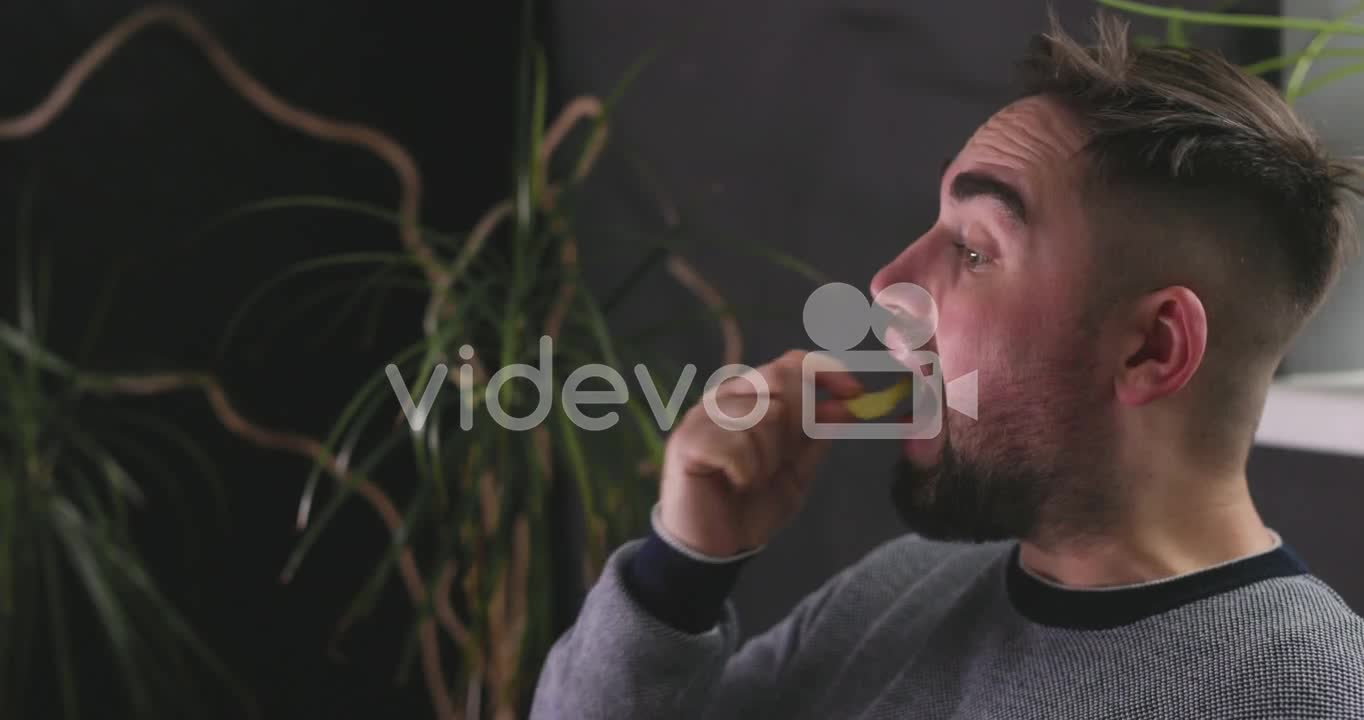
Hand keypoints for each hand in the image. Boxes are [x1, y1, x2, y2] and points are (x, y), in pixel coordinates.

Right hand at [657, 350, 862, 556]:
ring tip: (752, 479)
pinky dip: (747, 473)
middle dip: (799, 422)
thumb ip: (817, 438)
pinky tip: (735, 485)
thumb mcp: (796, 472)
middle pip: (781, 378)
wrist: (715, 548)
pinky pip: (739, 445)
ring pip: (763, 414)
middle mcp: (724, 397)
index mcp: (750, 398)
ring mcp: (702, 416)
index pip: (791, 363)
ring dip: (770, 458)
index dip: (826, 372)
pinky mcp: (688, 441)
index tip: (855, 394)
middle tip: (783, 462)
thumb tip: (846, 405)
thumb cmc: (751, 506)